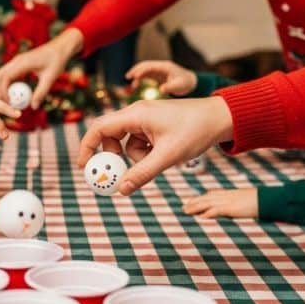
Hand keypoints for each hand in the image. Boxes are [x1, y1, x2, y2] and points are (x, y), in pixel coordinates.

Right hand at [0, 28, 83, 108]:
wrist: (60, 48)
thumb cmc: (57, 61)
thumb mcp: (50, 78)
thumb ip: (41, 93)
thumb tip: (33, 107)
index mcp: (23, 63)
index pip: (5, 77)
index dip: (3, 91)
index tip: (9, 103)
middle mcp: (16, 61)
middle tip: (6, 104)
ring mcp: (16, 61)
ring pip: (1, 75)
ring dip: (2, 87)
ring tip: (11, 100)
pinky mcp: (19, 63)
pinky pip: (8, 74)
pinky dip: (8, 84)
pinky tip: (17, 93)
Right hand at [76, 96, 233, 194]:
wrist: (220, 118)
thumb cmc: (195, 130)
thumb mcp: (168, 156)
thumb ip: (143, 173)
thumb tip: (122, 189)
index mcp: (135, 114)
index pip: (99, 128)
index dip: (87, 147)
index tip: (84, 167)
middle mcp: (136, 113)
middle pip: (111, 137)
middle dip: (115, 157)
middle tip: (121, 175)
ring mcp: (145, 119)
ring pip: (128, 143)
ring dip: (137, 157)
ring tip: (160, 159)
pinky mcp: (154, 125)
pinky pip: (140, 143)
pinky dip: (148, 153)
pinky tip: (166, 153)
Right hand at [126, 59, 197, 96]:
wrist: (189, 82)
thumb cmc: (185, 83)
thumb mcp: (179, 86)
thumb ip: (170, 87)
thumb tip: (161, 89)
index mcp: (165, 67)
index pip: (150, 66)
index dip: (142, 70)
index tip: (135, 77)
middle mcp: (160, 66)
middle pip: (145, 65)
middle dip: (135, 70)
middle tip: (128, 77)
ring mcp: (158, 70)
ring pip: (144, 70)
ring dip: (136, 75)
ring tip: (131, 85)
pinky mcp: (157, 75)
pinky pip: (146, 75)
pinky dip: (139, 78)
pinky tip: (135, 85)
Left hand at [183, 187, 257, 219]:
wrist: (268, 200)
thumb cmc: (261, 201)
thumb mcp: (247, 201)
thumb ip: (239, 204)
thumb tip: (237, 209)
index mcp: (230, 193)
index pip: (212, 194)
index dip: (201, 198)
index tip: (193, 201)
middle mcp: (227, 195)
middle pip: (207, 197)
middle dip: (194, 202)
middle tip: (184, 207)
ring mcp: (229, 201)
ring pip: (208, 203)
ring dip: (196, 207)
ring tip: (186, 211)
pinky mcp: (232, 208)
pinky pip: (217, 210)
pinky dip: (208, 213)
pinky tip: (201, 217)